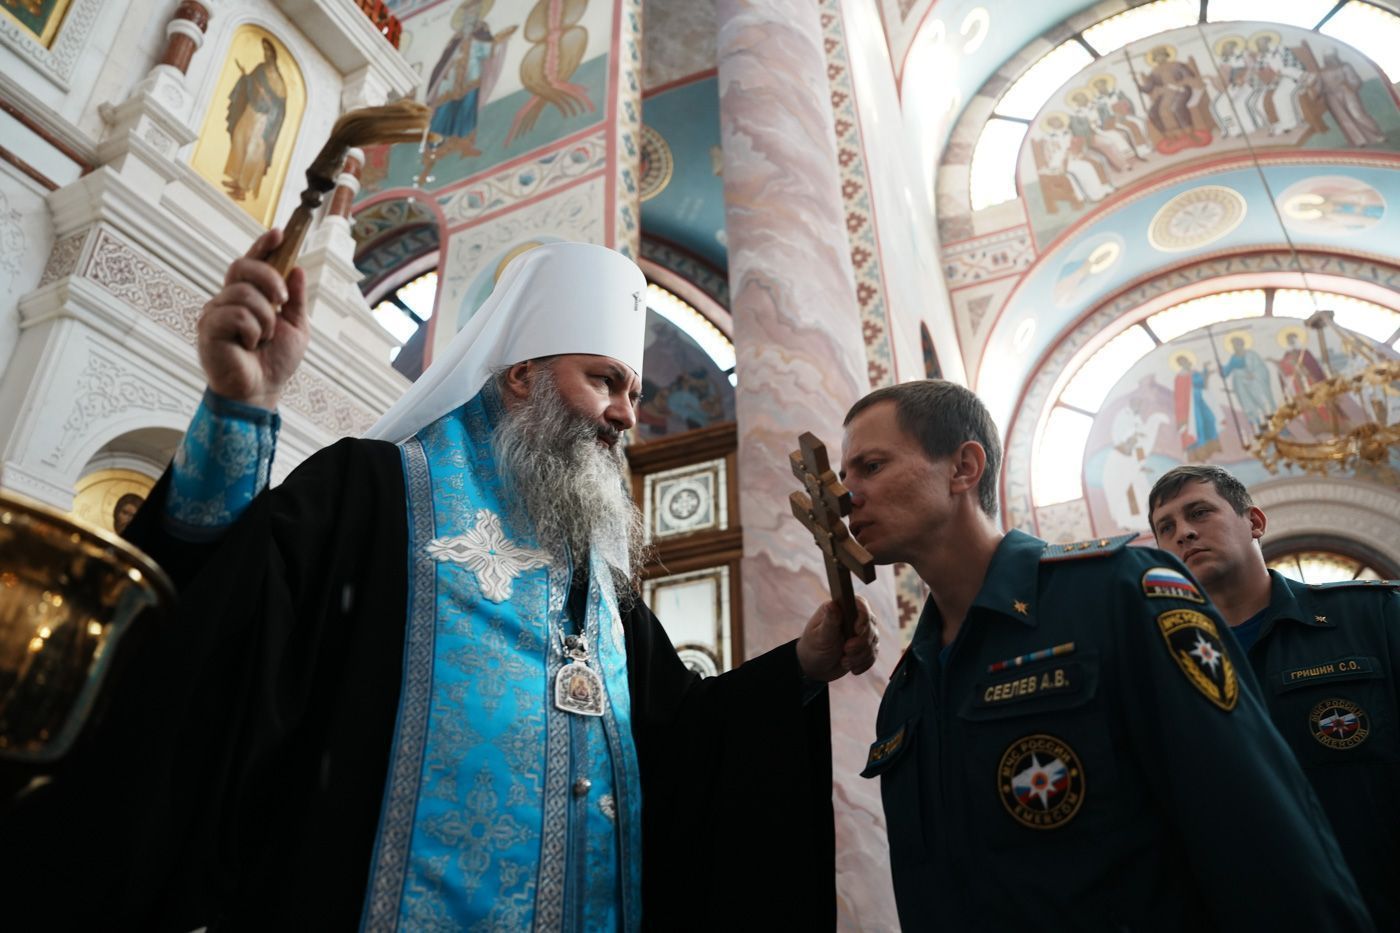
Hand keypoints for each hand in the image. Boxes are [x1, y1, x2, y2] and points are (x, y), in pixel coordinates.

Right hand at [196, 229, 308, 409]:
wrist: (262, 391)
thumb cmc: (274, 362)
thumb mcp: (295, 326)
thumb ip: (295, 299)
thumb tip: (298, 269)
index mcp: (248, 296)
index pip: (252, 263)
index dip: (263, 246)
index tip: (279, 233)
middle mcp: (228, 299)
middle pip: (244, 267)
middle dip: (269, 278)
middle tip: (281, 300)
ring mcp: (215, 312)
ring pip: (244, 293)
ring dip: (264, 318)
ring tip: (263, 338)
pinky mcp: (207, 327)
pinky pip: (236, 315)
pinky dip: (252, 331)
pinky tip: (248, 346)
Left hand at [796, 596, 878, 682]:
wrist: (816, 667)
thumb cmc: (813, 647)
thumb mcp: (820, 636)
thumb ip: (829, 621)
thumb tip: (832, 604)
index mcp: (840, 609)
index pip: (860, 604)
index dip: (863, 615)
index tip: (856, 630)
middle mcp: (854, 617)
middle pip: (870, 625)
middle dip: (860, 642)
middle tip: (846, 650)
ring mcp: (862, 632)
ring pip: (873, 641)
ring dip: (859, 655)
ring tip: (844, 661)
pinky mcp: (866, 646)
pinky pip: (873, 654)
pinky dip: (863, 663)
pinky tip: (851, 667)